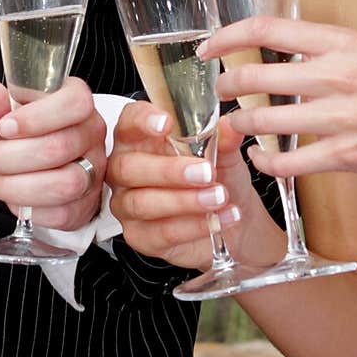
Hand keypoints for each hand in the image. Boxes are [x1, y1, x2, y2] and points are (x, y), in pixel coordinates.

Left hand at [0, 77, 106, 229]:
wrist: (50, 163)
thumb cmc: (30, 131)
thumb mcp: (11, 111)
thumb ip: (0, 105)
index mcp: (79, 103)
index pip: (73, 103)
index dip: (36, 117)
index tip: (3, 127)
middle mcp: (92, 134)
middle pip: (57, 148)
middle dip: (8, 156)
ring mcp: (94, 171)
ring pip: (62, 184)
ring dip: (15, 185)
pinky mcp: (86, 203)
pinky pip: (60, 213)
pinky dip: (27, 207)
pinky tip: (8, 195)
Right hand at [106, 101, 265, 269]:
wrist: (232, 218)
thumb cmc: (218, 177)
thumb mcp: (225, 154)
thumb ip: (223, 140)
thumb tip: (229, 127)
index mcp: (140, 138)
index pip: (129, 121)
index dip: (142, 120)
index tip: (166, 123)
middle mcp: (125, 170)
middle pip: (128, 166)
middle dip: (168, 170)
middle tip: (206, 172)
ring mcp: (127, 204)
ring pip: (142, 202)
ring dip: (184, 200)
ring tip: (218, 197)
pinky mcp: (139, 236)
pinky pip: (160, 232)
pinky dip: (193, 226)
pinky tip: (217, 218)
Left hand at [209, 16, 356, 182]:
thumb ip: (332, 51)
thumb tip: (291, 54)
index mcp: (343, 42)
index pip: (266, 29)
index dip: (227, 36)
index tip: (209, 47)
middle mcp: (336, 75)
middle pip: (254, 76)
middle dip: (226, 85)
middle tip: (219, 90)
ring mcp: (339, 118)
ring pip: (263, 121)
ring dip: (240, 124)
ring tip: (234, 125)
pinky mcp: (347, 156)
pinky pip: (288, 162)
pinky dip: (265, 163)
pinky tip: (261, 160)